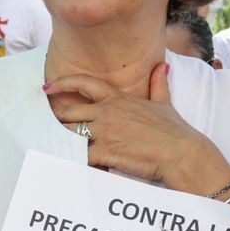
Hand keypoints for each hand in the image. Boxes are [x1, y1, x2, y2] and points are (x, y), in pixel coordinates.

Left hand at [45, 61, 229, 195]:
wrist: (182, 153)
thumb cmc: (174, 130)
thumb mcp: (165, 103)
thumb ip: (158, 84)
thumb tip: (162, 67)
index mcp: (117, 98)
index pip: (83, 83)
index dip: (62, 84)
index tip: (47, 88)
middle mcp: (106, 112)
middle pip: (67, 113)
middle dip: (57, 121)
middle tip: (50, 128)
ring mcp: (104, 132)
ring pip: (69, 134)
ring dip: (62, 141)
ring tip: (55, 146)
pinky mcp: (105, 152)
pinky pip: (78, 156)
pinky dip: (72, 160)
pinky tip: (68, 163)